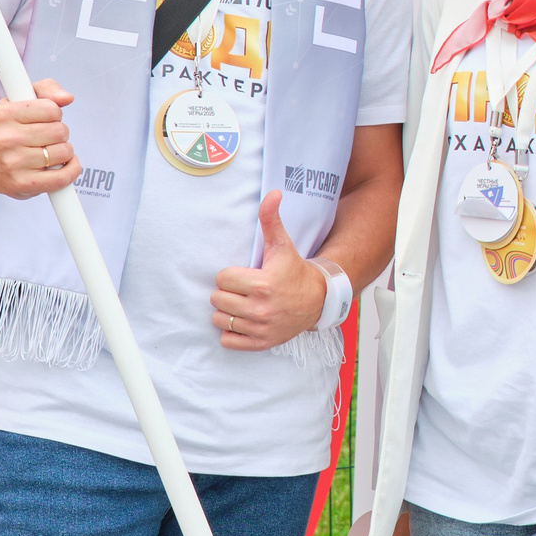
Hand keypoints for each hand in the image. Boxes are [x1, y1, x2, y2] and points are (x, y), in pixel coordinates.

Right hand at [0, 79, 79, 198]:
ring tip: (48, 151)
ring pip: (64, 152)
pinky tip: (63, 165)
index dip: (54, 113)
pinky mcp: (24, 185)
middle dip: (59, 133)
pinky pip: (63, 177)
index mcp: (5, 115)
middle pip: (59, 131)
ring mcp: (15, 164)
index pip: (52, 109)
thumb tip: (67, 97)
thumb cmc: (11, 131)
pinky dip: (71, 170)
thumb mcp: (21, 100)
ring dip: (63, 151)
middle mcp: (6, 139)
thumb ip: (47, 89)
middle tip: (46, 137)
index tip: (44, 119)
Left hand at [209, 193, 327, 351]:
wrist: (317, 300)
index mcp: (262, 284)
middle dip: (227, 292)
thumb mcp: (282, 244)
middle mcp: (260, 310)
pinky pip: (227, 340)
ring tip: (242, 304)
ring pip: (219, 320)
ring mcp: (260, 329)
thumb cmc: (294, 271)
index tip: (244, 275)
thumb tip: (273, 193)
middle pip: (217, 299)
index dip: (230, 275)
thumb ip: (271, 219)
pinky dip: (231, 332)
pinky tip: (243, 320)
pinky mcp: (261, 343)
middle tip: (243, 289)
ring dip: (227, 312)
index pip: (222, 278)